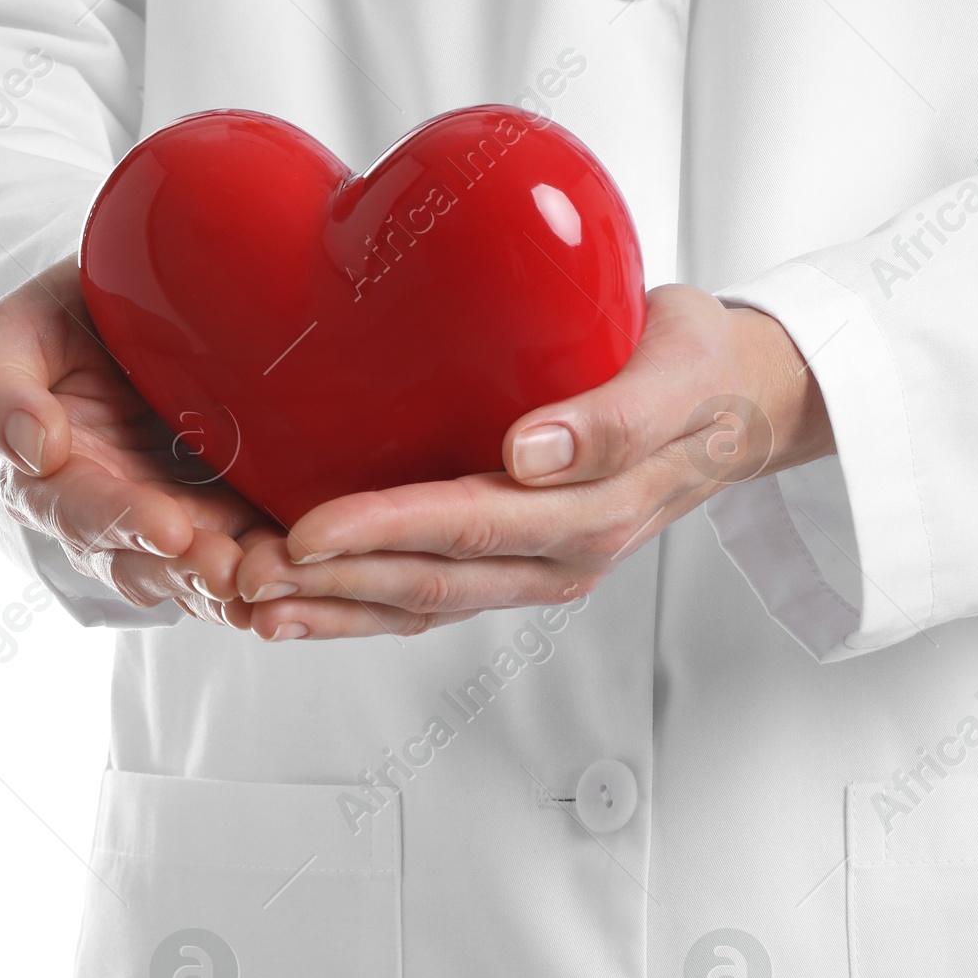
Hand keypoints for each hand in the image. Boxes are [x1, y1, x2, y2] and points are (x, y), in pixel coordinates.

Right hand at [0, 257, 276, 624]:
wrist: (151, 292)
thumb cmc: (76, 311)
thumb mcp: (21, 329)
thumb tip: (35, 448)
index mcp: (52, 474)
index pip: (77, 510)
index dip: (120, 521)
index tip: (167, 529)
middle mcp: (112, 509)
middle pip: (140, 560)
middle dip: (185, 569)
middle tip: (228, 570)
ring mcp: (174, 514)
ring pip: (194, 570)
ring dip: (229, 582)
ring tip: (265, 578)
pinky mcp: (229, 511)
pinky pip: (245, 554)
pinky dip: (269, 573)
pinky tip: (302, 575)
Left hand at [232, 284, 834, 640]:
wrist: (734, 401)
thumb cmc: (698, 369)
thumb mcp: (678, 373)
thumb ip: (615, 415)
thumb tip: (531, 453)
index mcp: (596, 512)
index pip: (472, 527)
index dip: (386, 532)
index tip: (308, 528)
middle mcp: (561, 557)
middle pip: (431, 583)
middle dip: (334, 584)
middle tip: (243, 572)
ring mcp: (535, 568)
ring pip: (421, 604)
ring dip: (333, 608)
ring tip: (249, 601)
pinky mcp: (513, 561)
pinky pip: (430, 596)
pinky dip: (361, 606)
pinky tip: (301, 603)